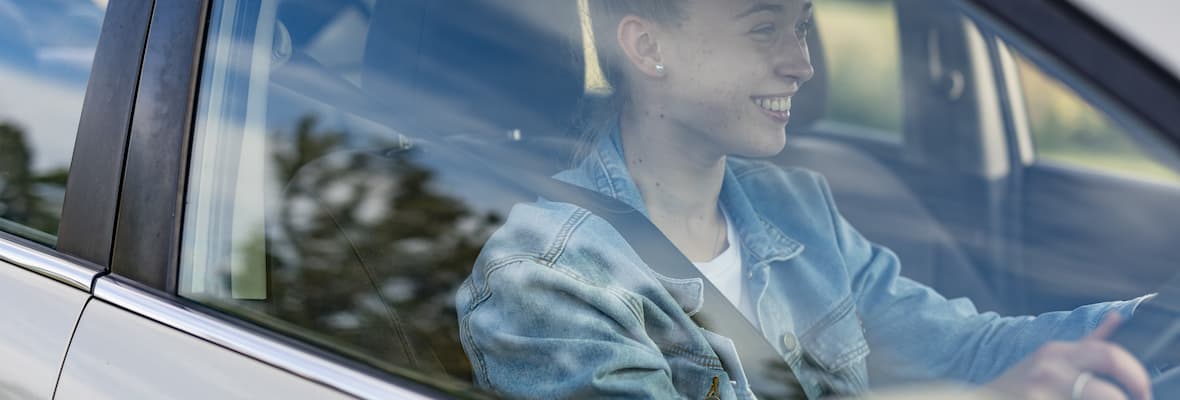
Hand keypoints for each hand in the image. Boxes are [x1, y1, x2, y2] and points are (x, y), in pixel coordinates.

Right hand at [983, 314, 1151, 399]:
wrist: (981, 399)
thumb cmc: (1020, 385)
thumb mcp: (1051, 359)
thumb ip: (1087, 343)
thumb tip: (1116, 318)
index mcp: (1058, 352)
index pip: (1110, 353)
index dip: (1135, 374)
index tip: (1143, 392)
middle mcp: (1050, 368)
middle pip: (1109, 372)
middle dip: (1132, 389)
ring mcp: (1042, 390)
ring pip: (1100, 396)